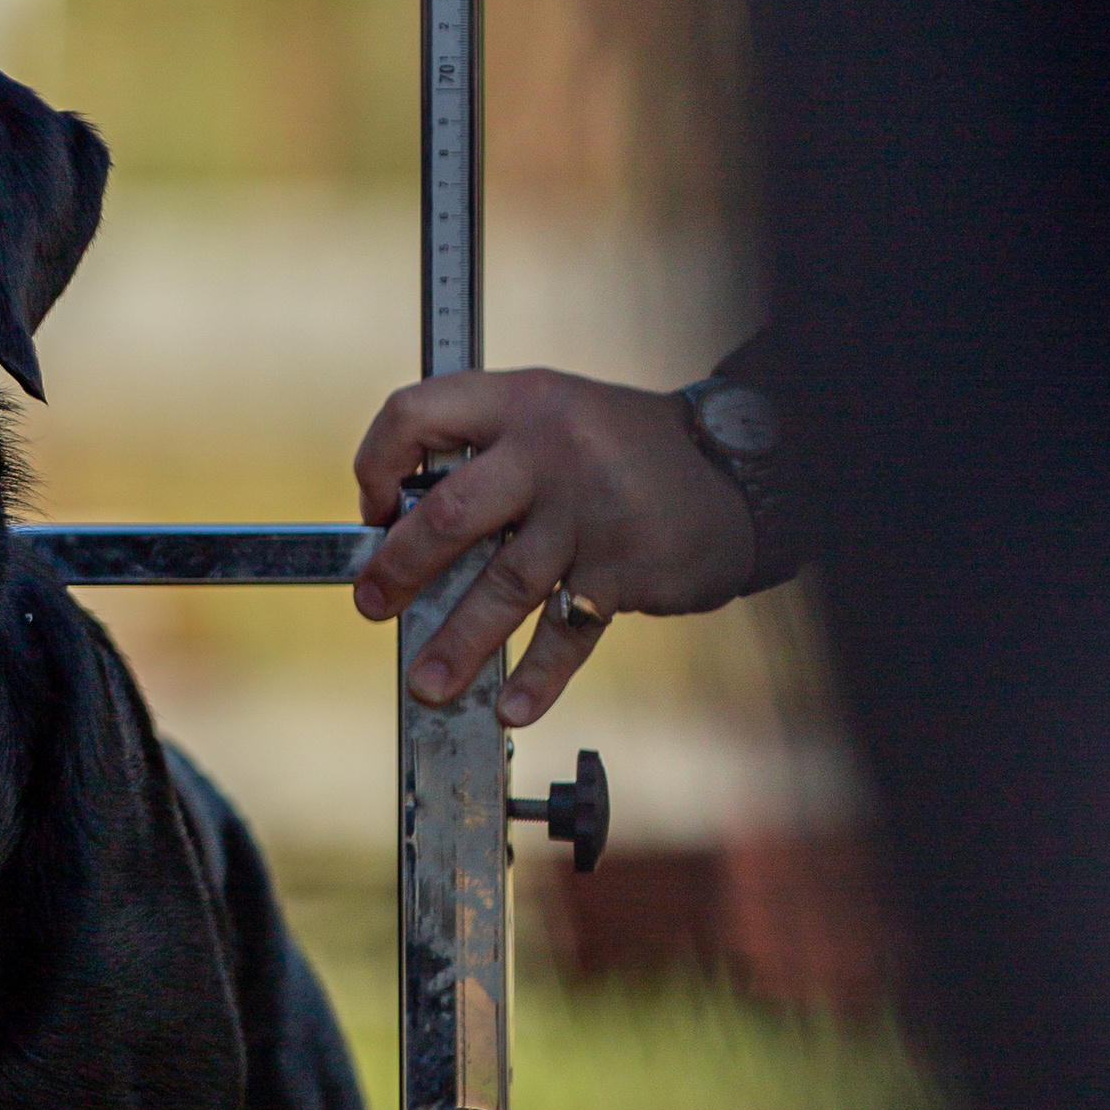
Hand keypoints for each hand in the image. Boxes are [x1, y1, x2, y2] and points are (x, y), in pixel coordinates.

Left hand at [352, 369, 755, 723]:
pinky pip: (568, 631)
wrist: (737, 470)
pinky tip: (513, 707)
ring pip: (503, 584)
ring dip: (457, 642)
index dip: (377, 465)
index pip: (415, 414)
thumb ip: (489, 455)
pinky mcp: (623, 567)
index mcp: (520, 401)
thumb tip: (402, 533)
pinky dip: (538, 676)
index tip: (375, 512)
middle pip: (448, 513)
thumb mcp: (557, 417)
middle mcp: (549, 450)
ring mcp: (588, 512)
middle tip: (372, 605)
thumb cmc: (627, 451)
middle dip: (399, 567)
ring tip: (428, 683)